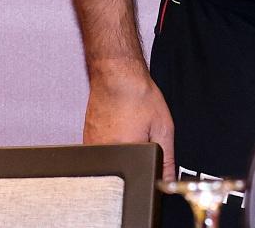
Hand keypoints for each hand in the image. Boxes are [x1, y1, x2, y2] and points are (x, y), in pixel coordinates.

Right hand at [85, 58, 175, 177]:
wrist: (117, 75)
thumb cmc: (138, 96)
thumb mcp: (163, 128)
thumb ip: (166, 158)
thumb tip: (166, 180)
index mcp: (124, 154)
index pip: (141, 173)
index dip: (150, 160)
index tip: (150, 140)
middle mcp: (104, 154)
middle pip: (125, 165)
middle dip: (137, 152)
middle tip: (139, 128)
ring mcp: (92, 146)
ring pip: (113, 158)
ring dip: (123, 145)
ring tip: (128, 124)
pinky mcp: (87, 139)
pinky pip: (103, 149)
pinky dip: (112, 139)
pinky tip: (118, 123)